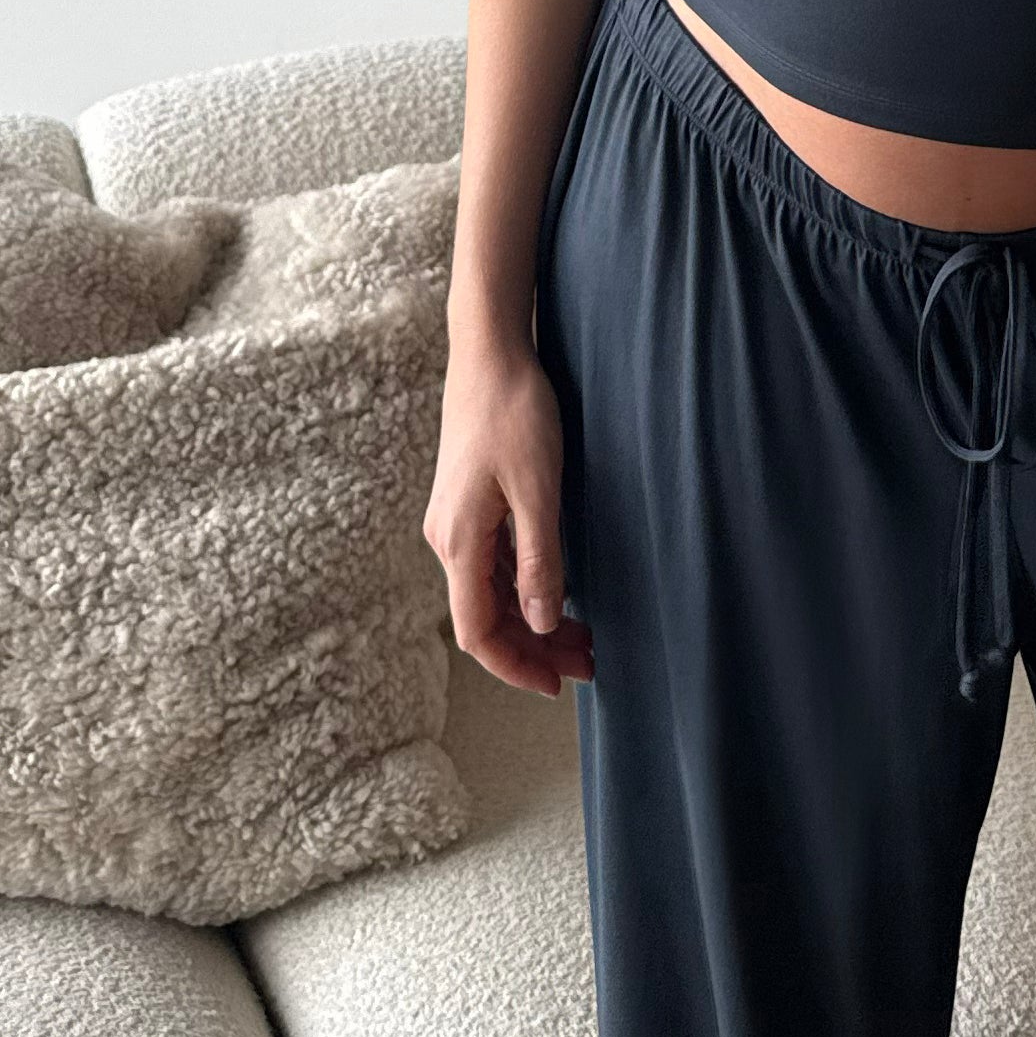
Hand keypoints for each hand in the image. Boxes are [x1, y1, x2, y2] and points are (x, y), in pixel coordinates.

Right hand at [425, 335, 595, 696]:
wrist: (490, 353)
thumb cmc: (515, 413)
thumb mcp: (539, 488)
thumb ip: (539, 559)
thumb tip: (539, 624)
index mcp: (460, 542)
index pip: (478, 631)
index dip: (515, 666)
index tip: (557, 684)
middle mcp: (449, 539)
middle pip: (487, 617)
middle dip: (533, 648)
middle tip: (586, 663)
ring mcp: (458, 522)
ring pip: (492, 593)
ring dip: (533, 619)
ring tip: (582, 635)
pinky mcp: (470, 505)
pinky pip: (494, 565)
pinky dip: (526, 588)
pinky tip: (557, 590)